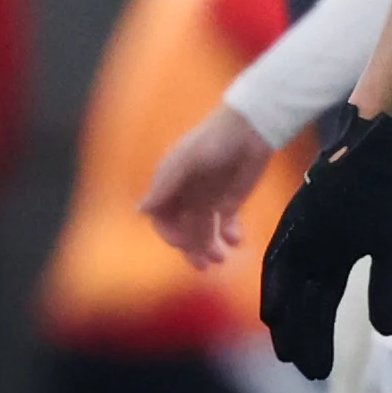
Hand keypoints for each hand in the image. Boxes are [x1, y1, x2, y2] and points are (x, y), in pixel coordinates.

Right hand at [140, 103, 276, 269]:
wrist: (252, 126)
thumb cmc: (214, 138)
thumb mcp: (188, 161)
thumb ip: (166, 186)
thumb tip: (140, 210)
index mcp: (171, 185)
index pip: (163, 218)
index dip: (170, 234)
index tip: (182, 244)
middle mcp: (187, 195)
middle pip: (185, 230)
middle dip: (192, 249)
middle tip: (203, 265)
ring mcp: (209, 198)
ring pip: (205, 231)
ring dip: (210, 247)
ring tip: (220, 258)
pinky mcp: (231, 199)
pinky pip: (227, 224)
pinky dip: (230, 235)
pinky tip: (236, 240)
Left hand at [261, 111, 391, 379]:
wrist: (381, 149)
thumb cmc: (389, 193)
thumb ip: (386, 289)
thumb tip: (388, 332)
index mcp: (336, 262)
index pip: (323, 310)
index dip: (320, 340)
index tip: (320, 371)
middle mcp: (314, 255)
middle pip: (303, 307)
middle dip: (304, 339)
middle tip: (305, 369)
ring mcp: (302, 239)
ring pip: (287, 289)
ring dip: (286, 321)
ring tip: (287, 352)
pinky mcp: (294, 222)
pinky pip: (278, 259)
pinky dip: (276, 286)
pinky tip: (274, 311)